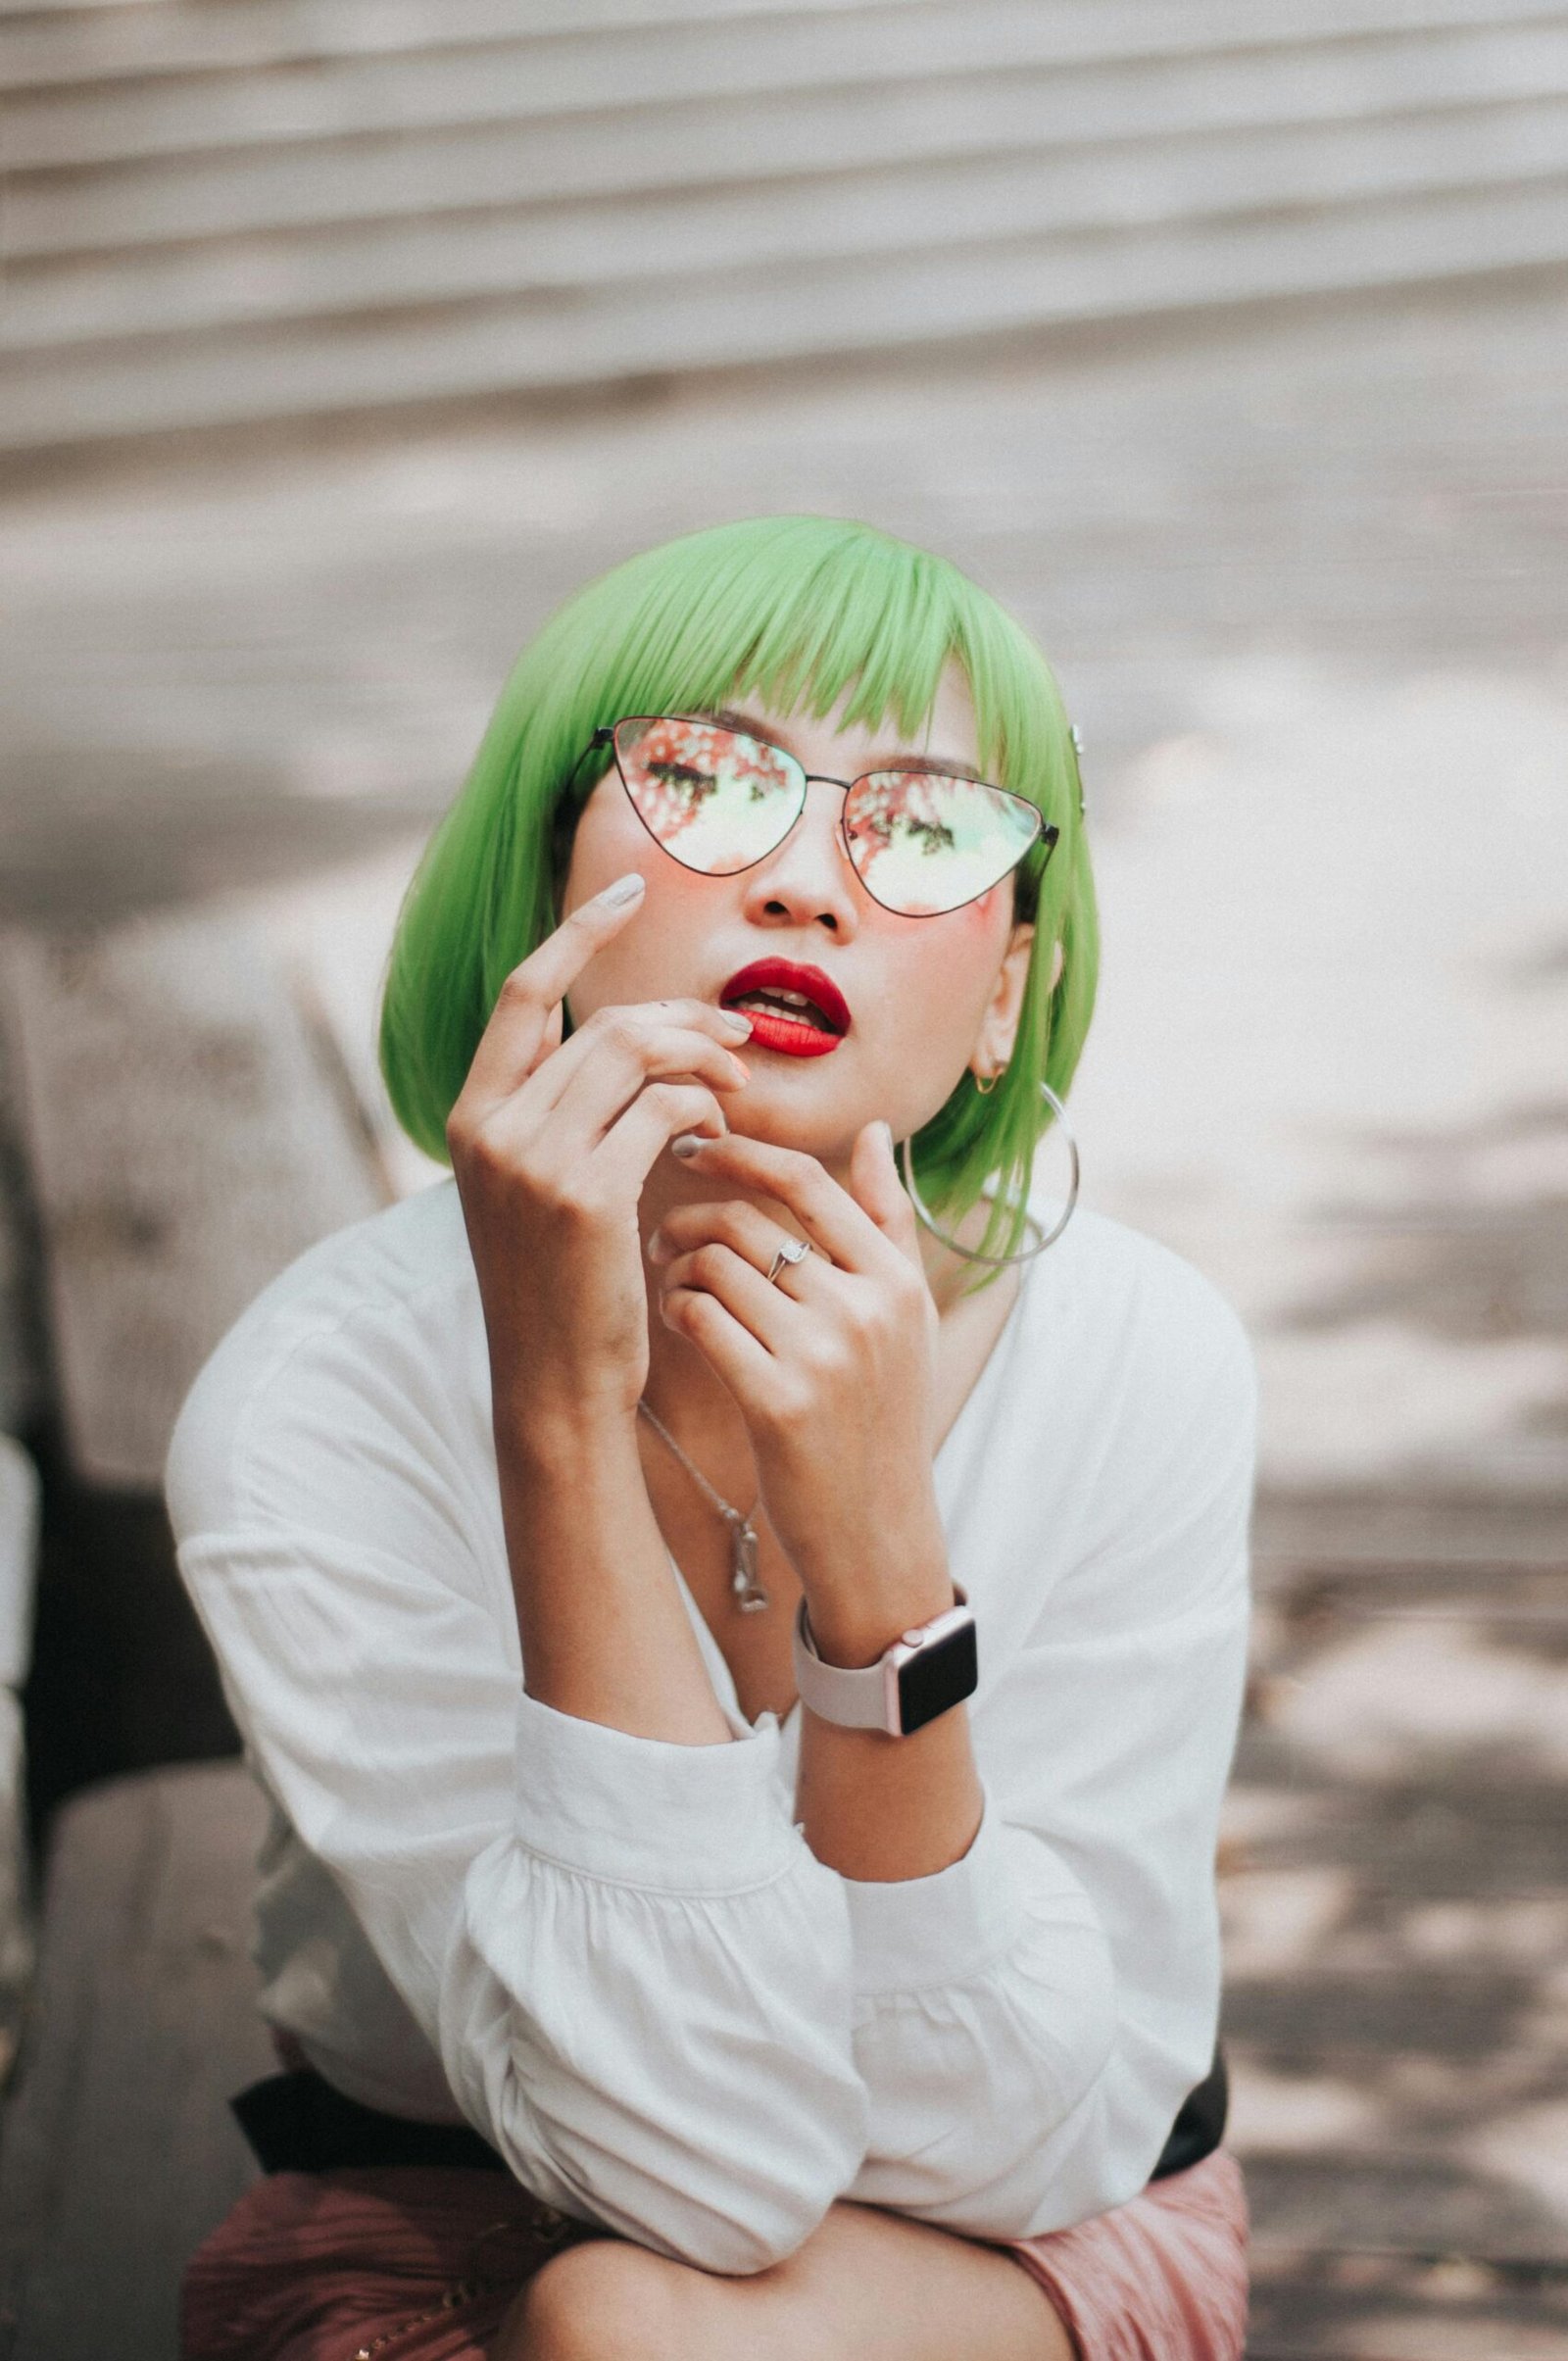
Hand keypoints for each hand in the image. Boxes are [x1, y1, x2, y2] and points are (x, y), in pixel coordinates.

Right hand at [445, 877, 752, 1432]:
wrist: (554, 1385)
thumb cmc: (560, 1289)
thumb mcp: (534, 1190)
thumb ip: (558, 1114)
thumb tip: (628, 1043)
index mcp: (471, 1116)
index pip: (524, 989)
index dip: (580, 930)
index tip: (630, 890)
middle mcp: (491, 1127)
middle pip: (608, 1023)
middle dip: (688, 1019)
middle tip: (740, 1039)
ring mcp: (534, 1159)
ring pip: (642, 1057)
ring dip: (707, 1061)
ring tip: (738, 1090)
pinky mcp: (586, 1194)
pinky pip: (669, 1111)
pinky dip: (707, 1110)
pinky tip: (720, 1138)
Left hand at [647, 1123, 951, 1652]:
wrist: (876, 1528)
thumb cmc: (882, 1414)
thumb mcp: (907, 1316)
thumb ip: (888, 1221)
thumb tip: (872, 1131)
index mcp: (896, 1278)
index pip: (805, 1180)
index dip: (739, 1153)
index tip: (695, 1148)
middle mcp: (865, 1308)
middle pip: (747, 1220)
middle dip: (690, 1219)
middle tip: (665, 1236)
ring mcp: (823, 1355)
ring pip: (715, 1266)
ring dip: (677, 1267)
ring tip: (673, 1285)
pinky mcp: (777, 1401)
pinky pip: (701, 1318)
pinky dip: (676, 1309)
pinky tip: (677, 1320)